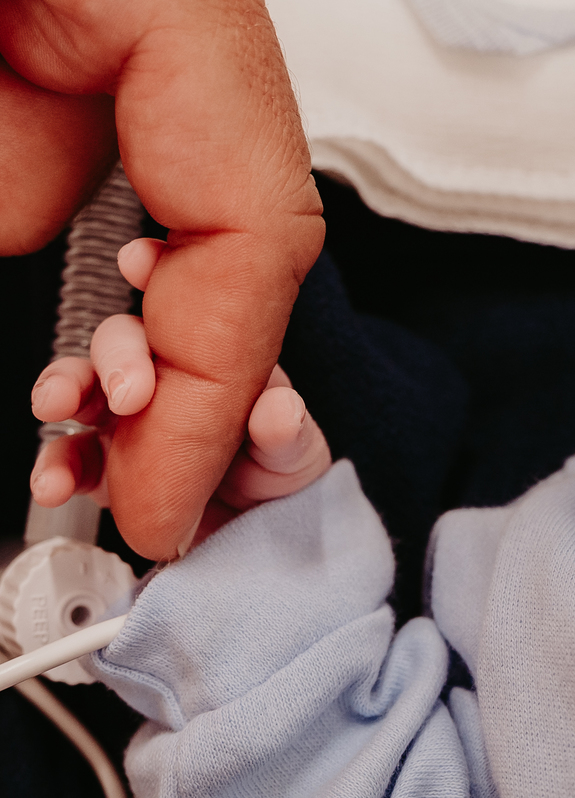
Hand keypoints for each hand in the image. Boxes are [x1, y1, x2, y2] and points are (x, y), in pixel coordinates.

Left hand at [1, 0, 323, 557]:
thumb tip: (20, 244)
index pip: (247, 216)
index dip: (215, 382)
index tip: (148, 502)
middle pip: (162, 215)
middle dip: (121, 355)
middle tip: (69, 468)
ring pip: (61, 162)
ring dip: (45, 265)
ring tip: (54, 385)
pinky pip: (33, 101)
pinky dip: (18, 174)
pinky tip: (28, 274)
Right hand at [30, 241, 331, 551]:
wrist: (263, 536)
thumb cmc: (281, 479)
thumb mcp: (297, 455)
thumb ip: (288, 433)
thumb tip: (280, 409)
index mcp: (209, 360)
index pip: (176, 307)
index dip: (150, 272)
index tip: (137, 261)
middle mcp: (161, 382)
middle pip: (120, 344)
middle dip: (111, 354)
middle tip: (127, 388)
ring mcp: (129, 424)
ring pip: (83, 393)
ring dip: (62, 393)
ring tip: (57, 408)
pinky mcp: (108, 472)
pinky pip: (71, 461)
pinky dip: (58, 467)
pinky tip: (54, 479)